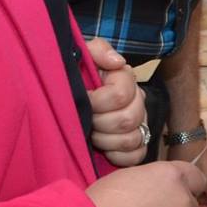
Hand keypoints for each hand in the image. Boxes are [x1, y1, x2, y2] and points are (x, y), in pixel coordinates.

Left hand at [83, 38, 145, 165]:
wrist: (67, 95)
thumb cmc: (75, 76)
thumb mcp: (81, 55)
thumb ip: (98, 50)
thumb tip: (117, 62)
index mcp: (124, 79)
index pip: (120, 95)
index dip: (97, 101)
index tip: (83, 99)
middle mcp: (137, 102)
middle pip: (127, 119)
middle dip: (100, 123)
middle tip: (86, 119)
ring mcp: (139, 125)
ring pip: (131, 139)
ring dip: (106, 140)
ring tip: (92, 134)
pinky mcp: (137, 146)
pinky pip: (136, 155)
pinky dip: (118, 156)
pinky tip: (104, 149)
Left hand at [172, 141, 206, 206]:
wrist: (187, 136)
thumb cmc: (187, 156)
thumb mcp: (188, 180)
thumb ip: (193, 196)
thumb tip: (191, 203)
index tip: (194, 206)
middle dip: (203, 203)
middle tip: (186, 198)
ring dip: (200, 194)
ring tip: (185, 188)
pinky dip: (200, 186)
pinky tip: (187, 180)